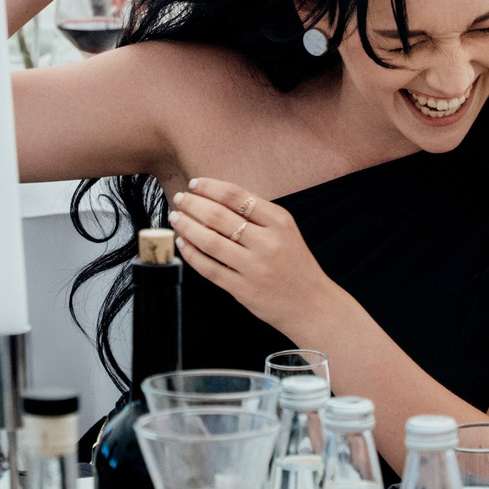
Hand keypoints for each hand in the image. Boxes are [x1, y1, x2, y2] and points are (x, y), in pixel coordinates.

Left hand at [169, 177, 346, 336]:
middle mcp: (267, 242)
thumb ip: (258, 216)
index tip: (195, 184)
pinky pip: (209, 268)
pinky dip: (191, 254)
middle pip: (218, 216)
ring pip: (209, 241)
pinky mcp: (242, 289)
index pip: (236, 195)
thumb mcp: (286, 232)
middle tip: (179, 199)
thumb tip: (216, 199)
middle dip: (192, 204)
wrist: (312, 305)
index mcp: (279, 221)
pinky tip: (182, 244)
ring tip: (176, 218)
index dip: (209, 187)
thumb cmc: (296, 266)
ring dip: (186, 227)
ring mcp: (254, 267)